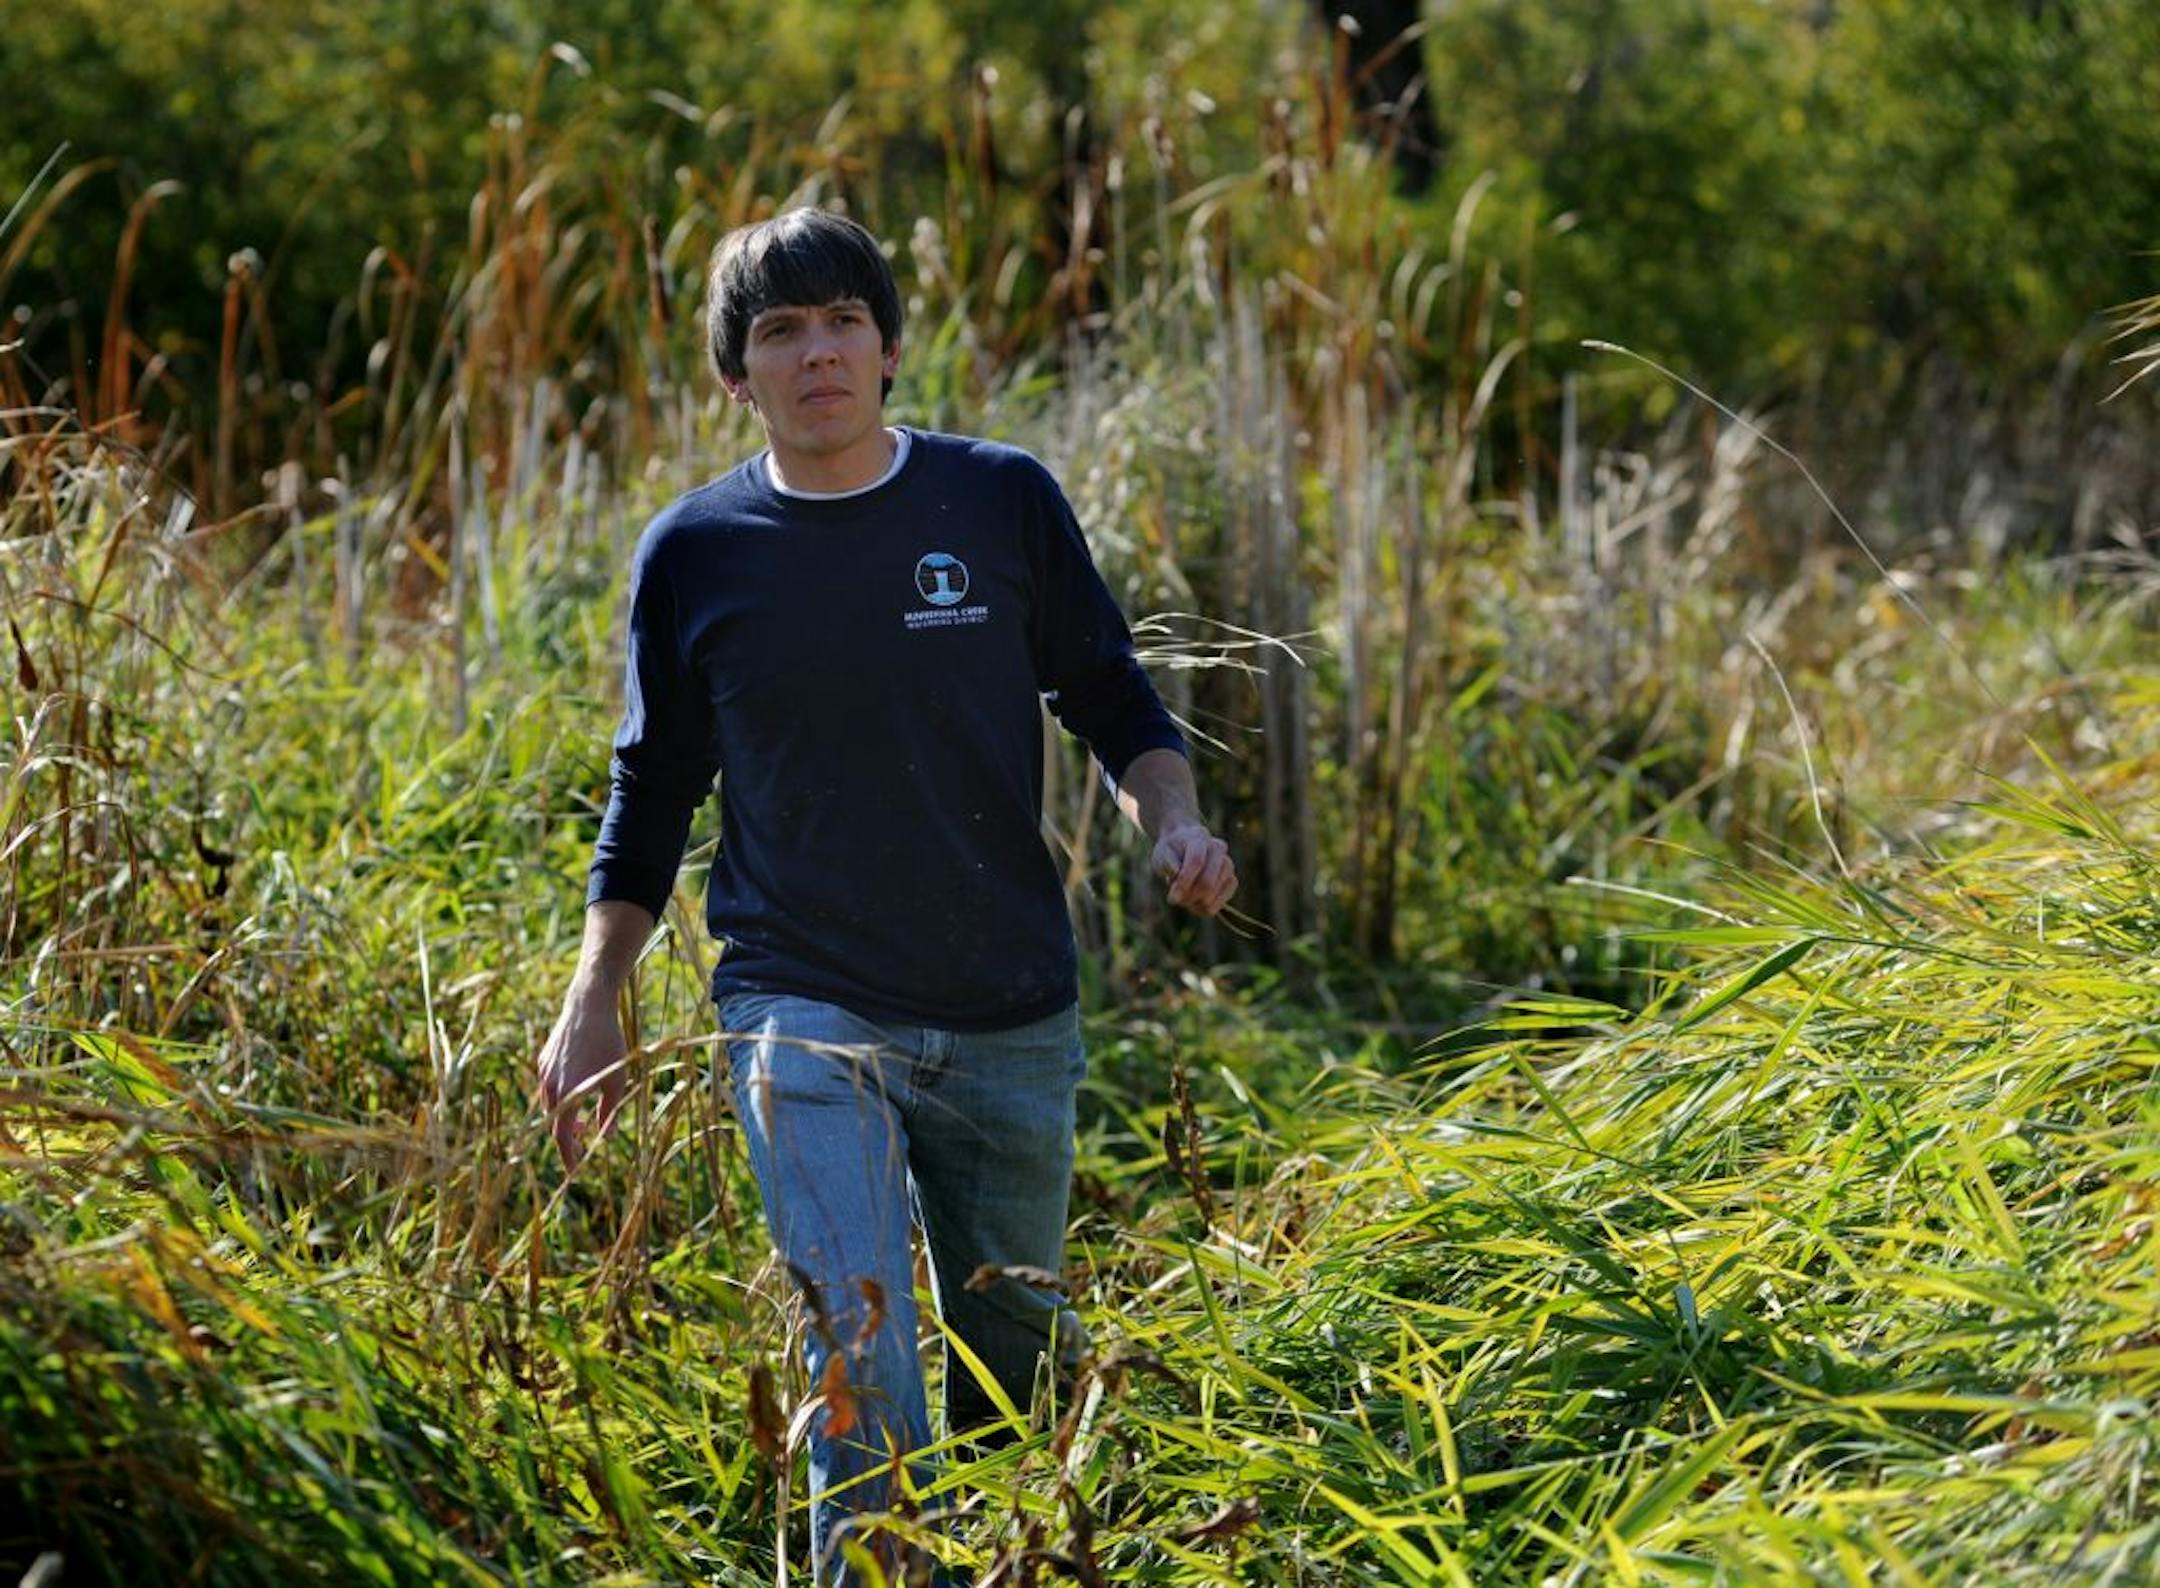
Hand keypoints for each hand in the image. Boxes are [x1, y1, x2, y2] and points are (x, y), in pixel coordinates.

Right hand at [536, 990, 629, 1172]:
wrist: (588, 1008)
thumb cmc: (609, 1045)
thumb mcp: (617, 1082)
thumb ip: (609, 1112)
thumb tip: (605, 1138)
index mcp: (567, 1094)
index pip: (562, 1136)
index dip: (568, 1156)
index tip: (574, 1171)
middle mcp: (550, 1086)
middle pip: (554, 1121)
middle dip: (568, 1134)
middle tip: (584, 1138)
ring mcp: (544, 1072)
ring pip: (551, 1104)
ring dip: (564, 1114)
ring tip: (582, 1117)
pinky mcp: (543, 1060)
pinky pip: (549, 1086)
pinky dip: (561, 1095)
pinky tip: (577, 1087)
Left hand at [1151, 822, 1237, 917]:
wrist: (1183, 847)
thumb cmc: (1171, 851)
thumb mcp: (1161, 854)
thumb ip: (1167, 863)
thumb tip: (1176, 873)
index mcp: (1199, 837)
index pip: (1196, 861)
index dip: (1184, 882)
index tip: (1171, 897)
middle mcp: (1218, 849)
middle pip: (1208, 883)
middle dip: (1188, 896)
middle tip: (1173, 898)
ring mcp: (1228, 865)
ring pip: (1213, 895)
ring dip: (1194, 903)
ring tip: (1183, 897)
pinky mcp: (1232, 881)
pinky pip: (1220, 904)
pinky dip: (1204, 909)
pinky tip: (1193, 903)